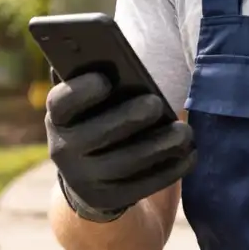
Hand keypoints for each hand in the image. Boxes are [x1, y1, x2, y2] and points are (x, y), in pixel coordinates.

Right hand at [45, 71, 195, 222]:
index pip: (60, 103)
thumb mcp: (92, 101)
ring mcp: (85, 179)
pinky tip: (189, 154)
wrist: (91, 175)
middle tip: (156, 102)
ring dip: (158, 146)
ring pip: (124, 164)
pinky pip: (142, 186)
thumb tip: (105, 50)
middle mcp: (64, 150)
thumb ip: (95, 77)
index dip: (80, 92)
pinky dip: (169, 170)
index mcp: (59, 117)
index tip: (105, 80)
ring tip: (184, 132)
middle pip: (95, 135)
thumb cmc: (100, 118)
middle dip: (128, 117)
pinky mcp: (109, 199)